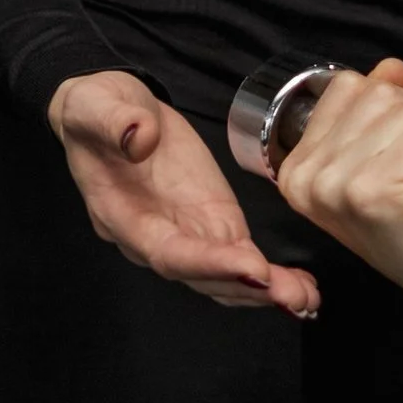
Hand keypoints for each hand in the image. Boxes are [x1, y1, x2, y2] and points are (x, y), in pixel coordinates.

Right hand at [47, 71, 319, 315]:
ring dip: (264, 290)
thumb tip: (139, 137)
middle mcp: (155, 236)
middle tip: (293, 296)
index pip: (168, 250)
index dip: (209, 263)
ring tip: (306, 298)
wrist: (105, 110)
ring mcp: (184, 231)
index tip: (253, 267)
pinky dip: (267, 276)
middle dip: (246, 287)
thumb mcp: (96, 104)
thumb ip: (116, 121)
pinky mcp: (209, 219)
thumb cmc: (96, 110)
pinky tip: (299, 286)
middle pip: (201, 275)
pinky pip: (237, 256)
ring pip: (223, 274)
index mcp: (123, 215)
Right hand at [270, 59, 402, 316]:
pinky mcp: (375, 193)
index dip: (388, 105)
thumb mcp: (379, 165)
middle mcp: (312, 177)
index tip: (397, 148)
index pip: (348, 87)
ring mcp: (342, 185)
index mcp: (298, 169)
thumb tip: (389, 67)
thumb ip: (376, 112)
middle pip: (379, 95)